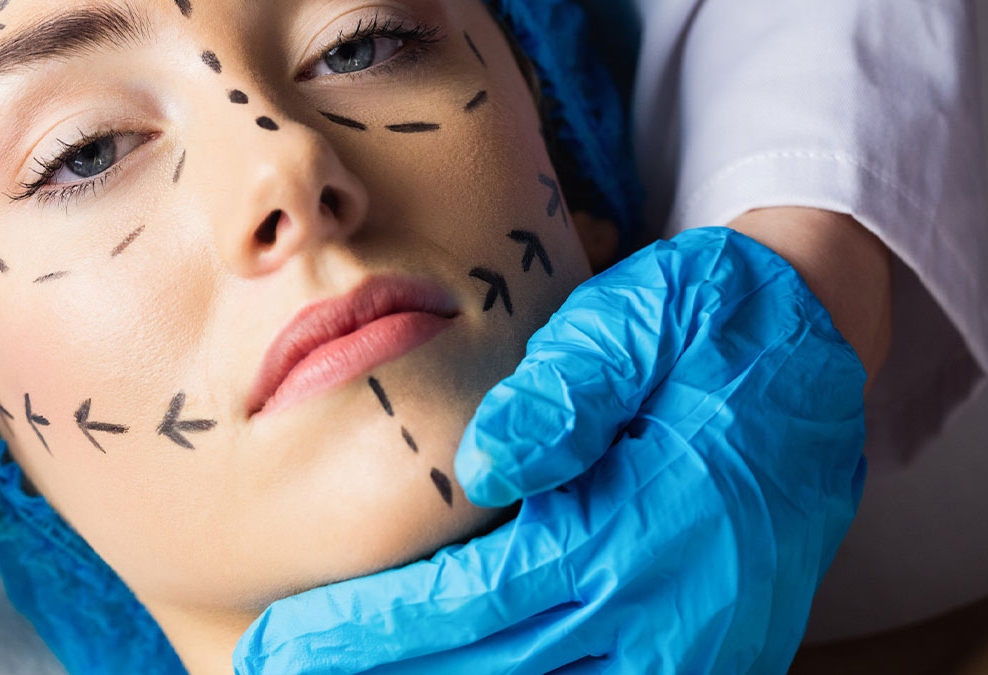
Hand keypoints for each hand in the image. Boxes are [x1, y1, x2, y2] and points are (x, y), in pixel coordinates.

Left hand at [233, 227, 867, 672]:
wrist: (820, 347)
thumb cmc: (713, 323)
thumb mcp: (637, 321)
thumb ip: (561, 393)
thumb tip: (486, 463)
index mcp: (638, 523)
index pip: (477, 596)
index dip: (376, 627)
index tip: (290, 639)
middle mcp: (670, 608)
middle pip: (499, 670)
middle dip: (386, 674)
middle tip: (286, 668)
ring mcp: (703, 645)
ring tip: (364, 674)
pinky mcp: (718, 654)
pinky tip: (470, 669)